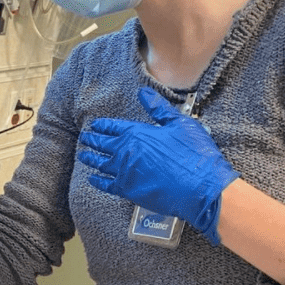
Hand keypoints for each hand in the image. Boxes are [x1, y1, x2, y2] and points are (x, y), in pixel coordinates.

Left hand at [77, 87, 238, 244]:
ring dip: (90, 158)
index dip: (103, 125)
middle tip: (84, 138)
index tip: (94, 125)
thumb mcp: (180, 124)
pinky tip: (93, 179)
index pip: (114, 127)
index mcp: (137, 133)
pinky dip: (97, 181)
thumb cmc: (195, 155)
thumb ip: (159, 109)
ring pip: (101, 163)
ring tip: (83, 155)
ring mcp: (124, 172)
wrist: (202, 188)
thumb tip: (144, 94)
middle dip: (92, 140)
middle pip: (102, 144)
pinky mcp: (127, 190)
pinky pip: (106, 184)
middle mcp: (125, 152)